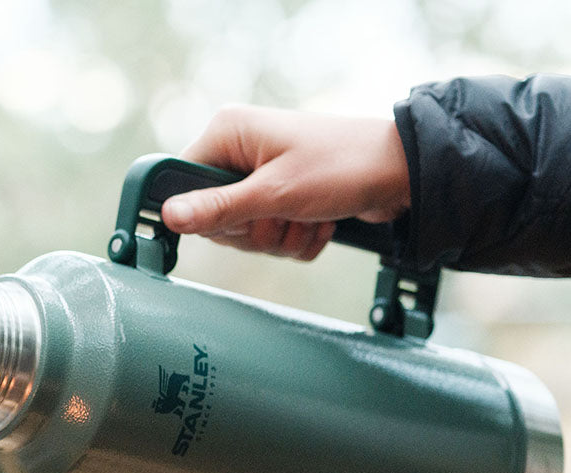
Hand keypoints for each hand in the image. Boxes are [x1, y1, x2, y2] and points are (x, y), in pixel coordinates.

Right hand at [161, 106, 411, 260]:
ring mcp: (265, 178)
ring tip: (310, 215)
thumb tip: (168, 216)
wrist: (402, 173)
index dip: (205, 214)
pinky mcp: (286, 200)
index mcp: (228, 134)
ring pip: (249, 237)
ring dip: (282, 238)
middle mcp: (242, 153)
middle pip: (217, 220)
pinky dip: (299, 240)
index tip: (235, 218)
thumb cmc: (341, 168)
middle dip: (256, 231)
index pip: (183, 185)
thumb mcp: (274, 194)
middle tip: (285, 214)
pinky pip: (275, 240)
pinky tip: (321, 221)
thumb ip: (218, 210)